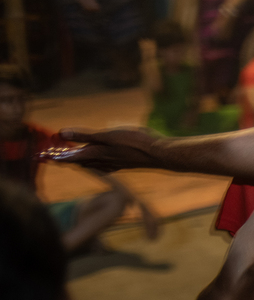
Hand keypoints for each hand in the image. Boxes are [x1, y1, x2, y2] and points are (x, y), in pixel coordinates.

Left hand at [48, 127, 163, 172]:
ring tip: (74, 160)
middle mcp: (105, 160)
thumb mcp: (108, 135)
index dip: (59, 156)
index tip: (46, 157)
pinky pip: (107, 165)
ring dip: (81, 162)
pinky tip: (102, 165)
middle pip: (81, 161)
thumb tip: (61, 133)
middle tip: (55, 157)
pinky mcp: (127, 162)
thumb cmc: (136, 142)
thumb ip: (84, 134)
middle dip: (68, 159)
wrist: (161, 154)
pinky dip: (98, 165)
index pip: (73, 155)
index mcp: (98, 153)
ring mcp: (117, 162)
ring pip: (94, 164)